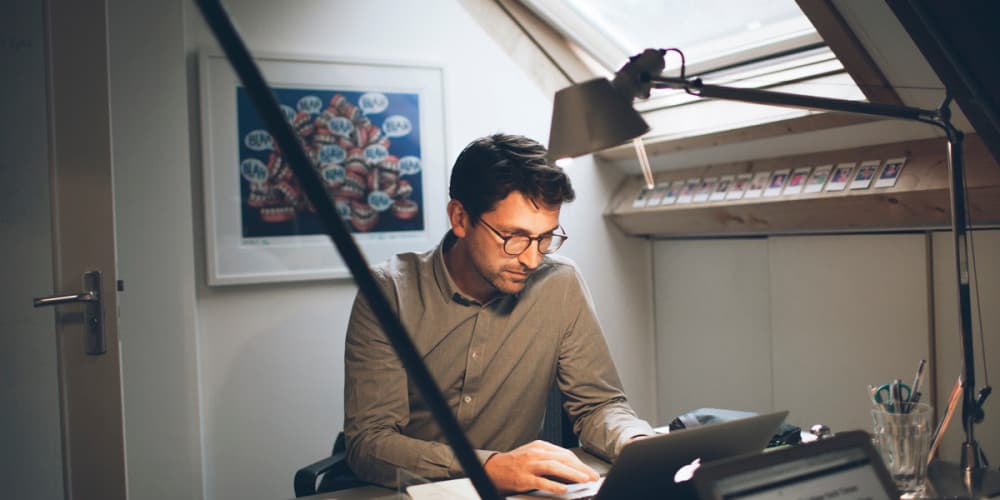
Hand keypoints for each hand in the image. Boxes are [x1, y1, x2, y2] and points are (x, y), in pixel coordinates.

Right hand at [483, 440, 599, 493]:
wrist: (494, 469)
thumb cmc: (516, 463)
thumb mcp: (534, 454)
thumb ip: (551, 458)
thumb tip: (572, 468)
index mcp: (540, 446)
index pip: (565, 453)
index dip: (580, 463)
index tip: (590, 472)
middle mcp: (536, 453)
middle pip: (563, 459)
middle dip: (581, 469)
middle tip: (593, 477)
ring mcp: (529, 465)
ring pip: (555, 467)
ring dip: (572, 474)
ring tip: (584, 480)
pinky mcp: (523, 478)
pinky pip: (541, 481)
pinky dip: (554, 485)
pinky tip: (563, 489)